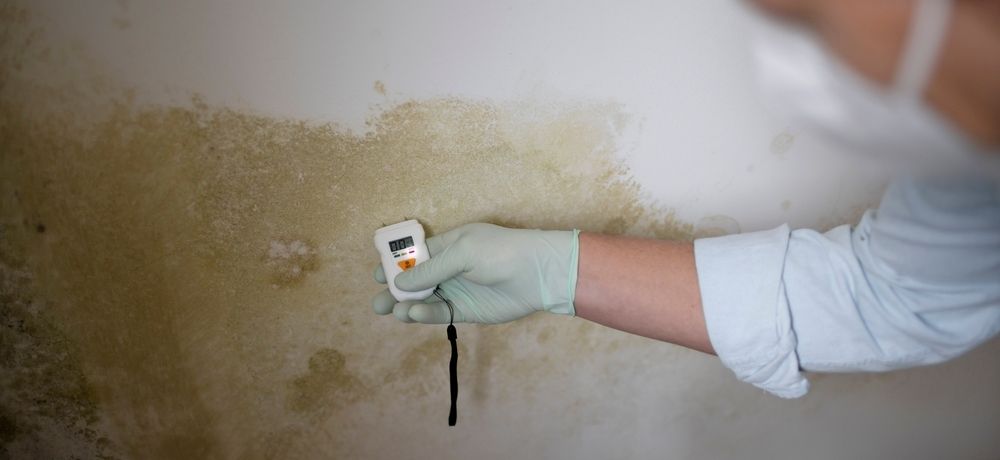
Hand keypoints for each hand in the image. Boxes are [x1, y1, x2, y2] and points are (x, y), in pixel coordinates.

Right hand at [371, 223, 579, 323]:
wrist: (538, 275)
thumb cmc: (502, 252)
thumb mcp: (463, 253)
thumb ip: (431, 269)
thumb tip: (400, 283)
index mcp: (448, 245)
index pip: (415, 255)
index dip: (396, 264)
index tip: (377, 274)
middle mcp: (450, 268)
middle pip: (415, 280)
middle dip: (395, 289)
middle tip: (377, 301)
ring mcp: (457, 290)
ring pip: (424, 300)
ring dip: (406, 304)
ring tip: (391, 310)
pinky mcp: (466, 311)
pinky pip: (440, 313)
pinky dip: (425, 314)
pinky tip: (414, 314)